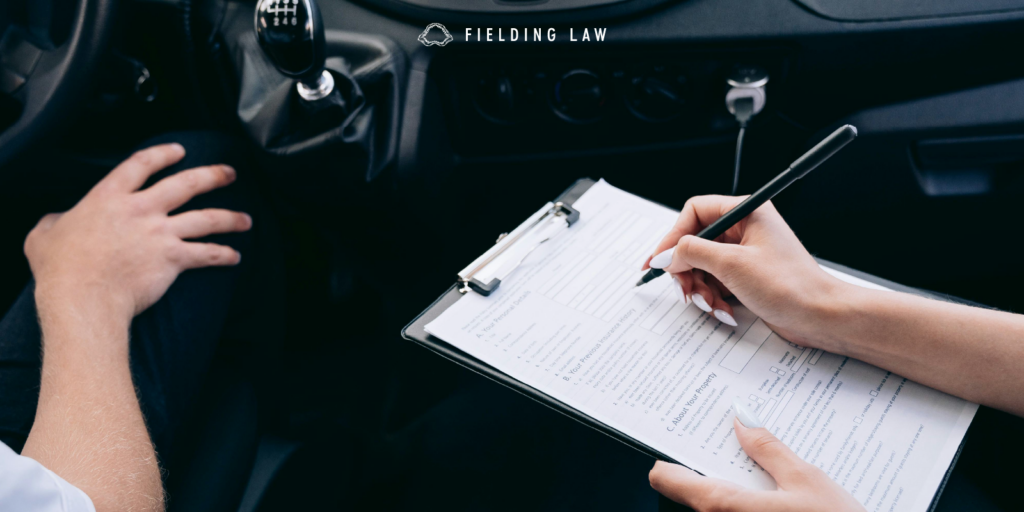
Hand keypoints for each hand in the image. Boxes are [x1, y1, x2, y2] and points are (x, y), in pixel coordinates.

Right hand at [25, 143, 251, 323]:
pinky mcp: (174, 258)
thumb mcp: (45, 234)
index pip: (141, 164)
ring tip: (246, 219)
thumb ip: (55, 221)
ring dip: (230, 218)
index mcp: (110, 197)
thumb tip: (56, 221)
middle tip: (230, 173)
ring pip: (207, 218)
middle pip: (186, 184)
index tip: (179, 150)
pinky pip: (207, 254)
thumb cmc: (61, 269)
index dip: (163, 154)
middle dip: (213, 176)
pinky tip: (235, 256)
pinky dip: (224, 255)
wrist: (83, 297)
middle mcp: (141, 210)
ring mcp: (160, 233)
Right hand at [642, 195, 848, 345]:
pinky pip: (715, 282)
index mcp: (745, 212)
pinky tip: (724, 310)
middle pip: (694, 242)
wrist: (820, 316)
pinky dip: (713, 297)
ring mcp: (745, 253)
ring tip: (710, 304)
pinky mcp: (746, 276)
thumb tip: (664, 255)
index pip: (694, 212)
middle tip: (685, 289)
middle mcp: (744, 229)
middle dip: (687, 270)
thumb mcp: (731, 265)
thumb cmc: (790, 285)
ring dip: (700, 288)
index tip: (660, 260)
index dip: (673, 236)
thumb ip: (690, 253)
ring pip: (702, 266)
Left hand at [649, 418, 864, 511]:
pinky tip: (772, 491)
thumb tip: (742, 420)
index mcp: (725, 506)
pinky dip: (746, 501)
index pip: (668, 480)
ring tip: (757, 463)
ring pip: (716, 504)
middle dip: (708, 464)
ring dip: (730, 484)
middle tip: (728, 438)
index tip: (674, 437)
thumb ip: (768, 449)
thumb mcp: (806, 479)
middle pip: (693, 491)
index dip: (668, 457)